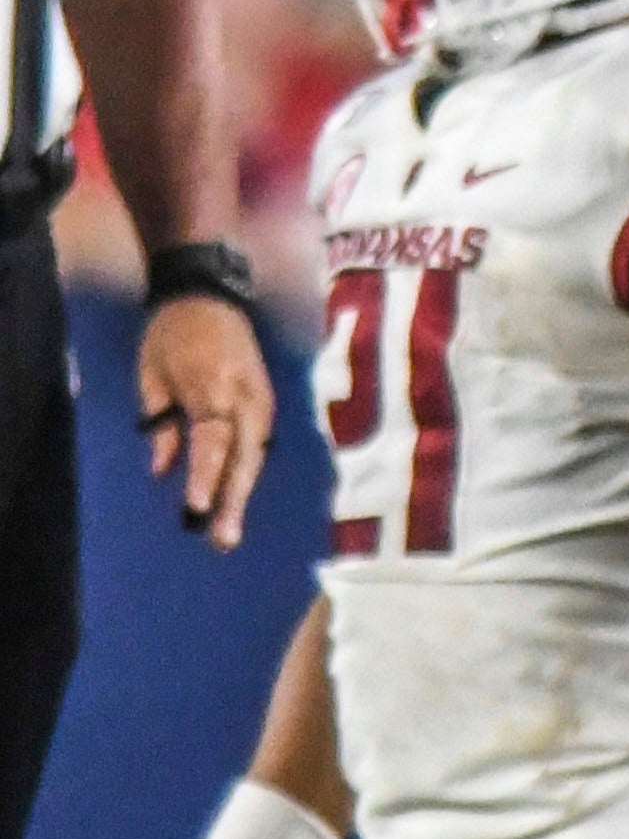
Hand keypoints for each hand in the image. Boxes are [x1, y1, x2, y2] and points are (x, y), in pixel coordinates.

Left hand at [140, 291, 274, 550]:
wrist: (210, 297)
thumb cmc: (171, 334)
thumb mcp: (152, 375)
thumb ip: (161, 423)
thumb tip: (162, 471)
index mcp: (216, 388)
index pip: (213, 442)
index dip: (205, 476)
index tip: (195, 510)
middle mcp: (247, 398)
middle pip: (244, 458)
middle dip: (233, 501)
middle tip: (222, 541)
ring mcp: (263, 401)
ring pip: (255, 457)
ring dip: (241, 494)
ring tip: (228, 531)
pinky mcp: (267, 403)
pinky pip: (257, 446)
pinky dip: (245, 473)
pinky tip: (234, 498)